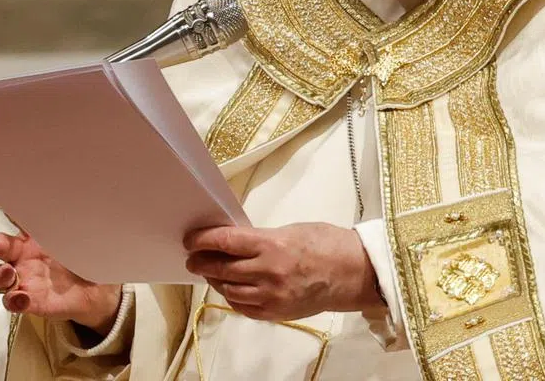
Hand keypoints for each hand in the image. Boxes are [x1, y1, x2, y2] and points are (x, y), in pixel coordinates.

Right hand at [0, 230, 121, 334]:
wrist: (95, 288)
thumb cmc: (78, 257)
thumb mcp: (72, 236)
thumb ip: (60, 224)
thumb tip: (51, 200)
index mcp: (29, 240)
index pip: (12, 226)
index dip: (4, 221)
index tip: (4, 218)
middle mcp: (21, 259)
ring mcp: (24, 281)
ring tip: (9, 274)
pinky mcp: (30, 302)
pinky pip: (14, 303)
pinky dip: (14, 301)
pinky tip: (21, 299)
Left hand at [184, 222, 383, 321]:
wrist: (354, 273)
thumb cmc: (326, 244)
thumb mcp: (291, 230)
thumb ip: (261, 238)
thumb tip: (235, 242)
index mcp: (272, 245)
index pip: (225, 242)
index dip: (203, 240)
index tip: (191, 239)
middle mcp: (268, 272)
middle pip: (222, 268)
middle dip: (202, 262)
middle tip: (193, 257)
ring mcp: (271, 296)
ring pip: (229, 289)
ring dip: (215, 280)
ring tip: (211, 272)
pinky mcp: (276, 313)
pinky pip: (243, 307)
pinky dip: (232, 297)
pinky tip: (230, 288)